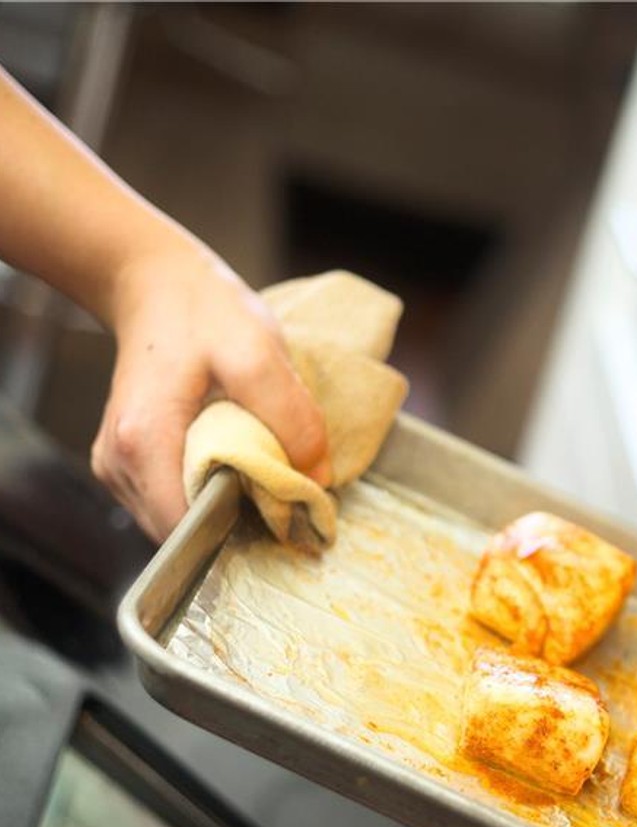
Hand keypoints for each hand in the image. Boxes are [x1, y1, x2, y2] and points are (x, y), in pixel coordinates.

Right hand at [91, 246, 331, 540]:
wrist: (154, 283)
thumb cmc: (202, 312)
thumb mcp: (259, 353)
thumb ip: (290, 416)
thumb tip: (317, 477)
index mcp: (145, 442)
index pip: (188, 529)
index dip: (241, 532)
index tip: (284, 515)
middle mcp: (118, 464)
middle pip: (184, 530)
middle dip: (238, 522)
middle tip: (283, 492)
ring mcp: (117, 467)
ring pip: (179, 520)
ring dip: (225, 509)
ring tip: (260, 471)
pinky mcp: (128, 464)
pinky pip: (174, 499)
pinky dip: (209, 492)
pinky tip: (236, 463)